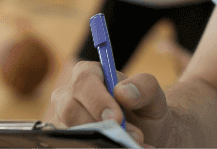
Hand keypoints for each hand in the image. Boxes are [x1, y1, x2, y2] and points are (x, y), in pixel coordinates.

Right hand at [46, 62, 171, 146]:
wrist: (147, 133)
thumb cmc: (143, 108)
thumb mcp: (153, 95)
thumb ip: (145, 86)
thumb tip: (123, 92)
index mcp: (88, 74)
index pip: (84, 81)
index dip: (97, 100)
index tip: (117, 118)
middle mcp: (69, 95)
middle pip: (70, 109)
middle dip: (98, 125)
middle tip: (128, 138)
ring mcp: (63, 120)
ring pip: (69, 132)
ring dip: (99, 142)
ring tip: (130, 146)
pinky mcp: (65, 140)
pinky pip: (73, 145)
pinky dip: (96, 148)